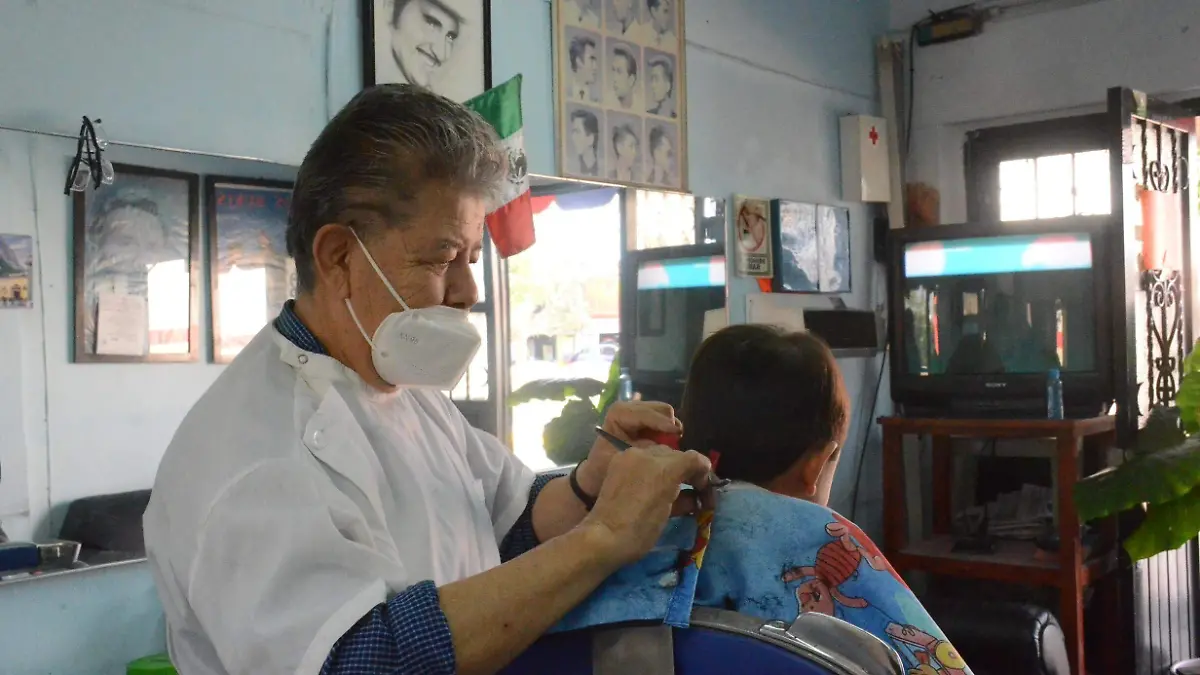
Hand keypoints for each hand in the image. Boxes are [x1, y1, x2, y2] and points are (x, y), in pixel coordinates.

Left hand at [575, 400, 681, 494]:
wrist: (597, 472)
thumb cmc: (605, 467)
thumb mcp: (623, 459)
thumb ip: (644, 450)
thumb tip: (669, 446)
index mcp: (618, 413)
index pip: (646, 413)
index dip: (662, 423)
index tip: (677, 434)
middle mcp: (629, 407)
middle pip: (660, 408)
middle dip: (669, 423)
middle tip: (677, 442)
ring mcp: (638, 412)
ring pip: (665, 412)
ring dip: (670, 427)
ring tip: (673, 444)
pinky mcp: (645, 420)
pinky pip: (664, 420)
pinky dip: (669, 430)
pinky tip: (669, 443)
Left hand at [580, 445, 712, 567]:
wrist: (604, 536)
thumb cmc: (640, 532)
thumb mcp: (668, 513)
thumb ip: (684, 497)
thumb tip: (695, 496)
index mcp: (665, 469)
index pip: (694, 459)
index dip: (703, 471)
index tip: (703, 487)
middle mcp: (648, 455)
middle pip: (676, 454)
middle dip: (685, 468)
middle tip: (689, 487)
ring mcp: (631, 455)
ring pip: (658, 452)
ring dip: (667, 465)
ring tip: (668, 485)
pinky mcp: (618, 460)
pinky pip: (641, 456)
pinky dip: (650, 465)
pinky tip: (649, 482)